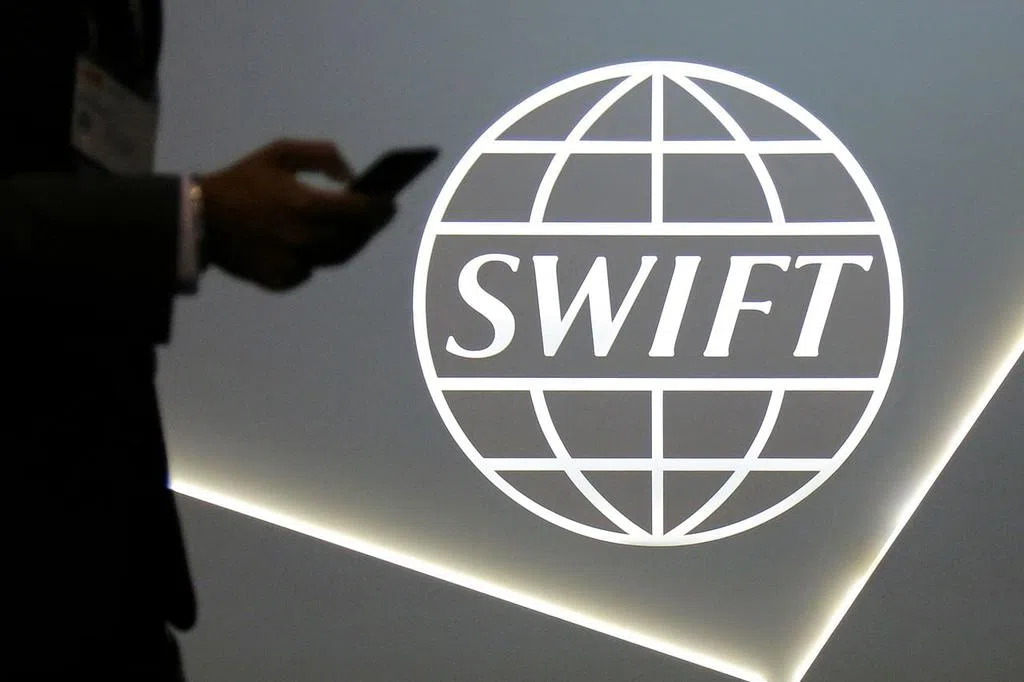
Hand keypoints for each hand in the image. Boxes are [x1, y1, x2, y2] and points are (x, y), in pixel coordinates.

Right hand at [197, 139, 395, 290]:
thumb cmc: (243, 181)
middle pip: (355, 237)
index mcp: (305, 206)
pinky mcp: (282, 280)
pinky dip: (320, 255)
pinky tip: (323, 241)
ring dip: (352, 241)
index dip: (381, 208)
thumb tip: (352, 177)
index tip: (392, 202)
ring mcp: (293, 264)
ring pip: (338, 257)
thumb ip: (323, 155)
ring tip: (359, 227)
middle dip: (372, 225)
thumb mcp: (281, 152)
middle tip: (382, 214)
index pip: (361, 212)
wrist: (199, 219)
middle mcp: (304, 239)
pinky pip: (313, 269)